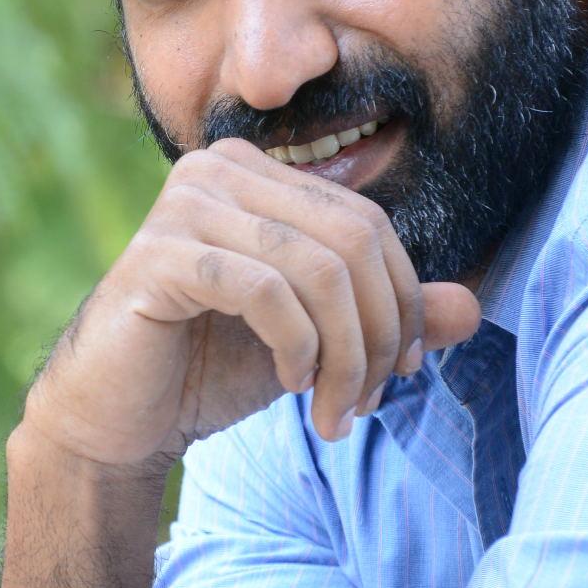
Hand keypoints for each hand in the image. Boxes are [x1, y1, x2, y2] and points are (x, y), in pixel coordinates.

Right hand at [23, 137, 481, 470]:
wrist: (116, 418)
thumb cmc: (209, 368)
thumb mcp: (317, 343)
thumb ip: (386, 318)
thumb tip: (470, 308)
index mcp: (256, 173)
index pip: (368, 223)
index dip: (402, 302)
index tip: (398, 376)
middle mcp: (217, 170)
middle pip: (354, 241)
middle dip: (378, 333)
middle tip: (366, 403)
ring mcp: (184, 205)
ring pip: (319, 269)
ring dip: (345, 355)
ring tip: (335, 412)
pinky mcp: (159, 255)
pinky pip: (267, 291)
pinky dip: (298, 348)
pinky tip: (290, 386)